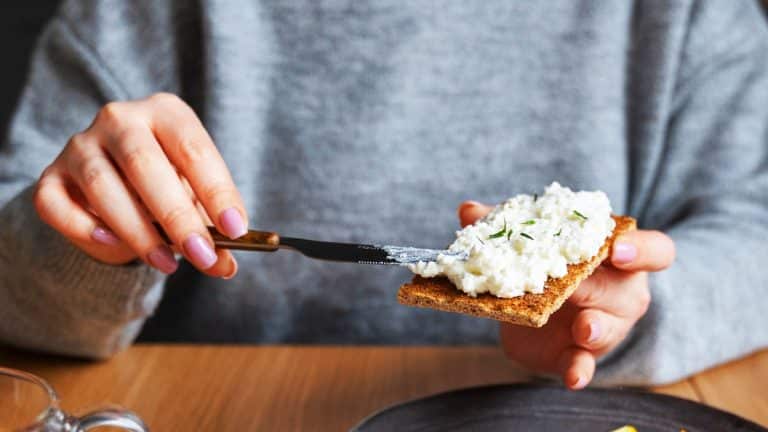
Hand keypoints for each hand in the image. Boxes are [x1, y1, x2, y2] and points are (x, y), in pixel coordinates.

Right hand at [33, 93, 247, 277]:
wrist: (120, 188)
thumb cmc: (170, 188)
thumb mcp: (198, 203)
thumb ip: (213, 231)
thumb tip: (225, 265)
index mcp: (166, 113)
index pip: (193, 148)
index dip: (216, 191)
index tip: (235, 229)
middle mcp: (120, 119)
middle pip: (144, 163)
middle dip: (176, 216)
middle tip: (201, 254)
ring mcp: (80, 145)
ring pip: (101, 185)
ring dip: (137, 231)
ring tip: (166, 262)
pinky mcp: (50, 176)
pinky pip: (55, 203)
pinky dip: (83, 227)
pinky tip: (112, 244)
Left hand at [457, 201, 674, 388]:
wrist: (532, 307)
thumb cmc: (545, 263)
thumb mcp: (527, 241)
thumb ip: (502, 225)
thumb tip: (469, 210)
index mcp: (615, 254)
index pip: (654, 250)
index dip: (642, 249)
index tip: (618, 248)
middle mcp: (621, 290)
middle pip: (626, 289)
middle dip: (601, 287)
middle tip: (576, 286)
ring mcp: (606, 323)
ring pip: (611, 326)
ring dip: (597, 328)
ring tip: (582, 329)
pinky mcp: (582, 352)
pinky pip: (586, 364)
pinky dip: (580, 371)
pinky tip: (572, 377)